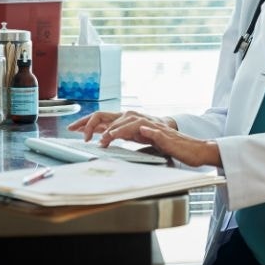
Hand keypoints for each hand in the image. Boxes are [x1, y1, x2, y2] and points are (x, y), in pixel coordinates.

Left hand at [67, 111, 220, 167]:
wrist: (191, 148)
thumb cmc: (168, 146)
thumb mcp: (142, 142)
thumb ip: (127, 138)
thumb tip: (107, 139)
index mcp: (133, 123)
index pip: (106, 118)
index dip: (88, 122)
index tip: (73, 129)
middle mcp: (140, 121)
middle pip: (112, 116)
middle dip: (92, 122)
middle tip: (77, 132)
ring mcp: (151, 126)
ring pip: (129, 122)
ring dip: (115, 130)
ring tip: (105, 138)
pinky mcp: (162, 134)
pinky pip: (149, 130)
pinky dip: (140, 130)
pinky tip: (133, 132)